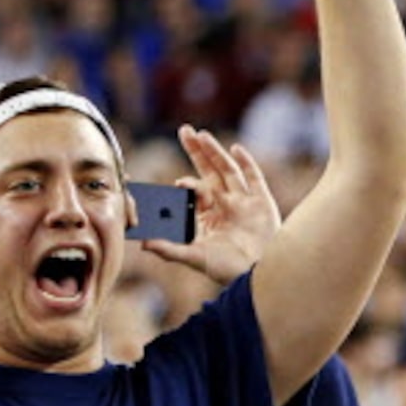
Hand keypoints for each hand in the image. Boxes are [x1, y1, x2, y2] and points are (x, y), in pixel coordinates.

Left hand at [139, 128, 281, 285]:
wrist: (258, 274)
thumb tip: (143, 245)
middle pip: (209, 170)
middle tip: (184, 131)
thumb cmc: (227, 269)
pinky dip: (247, 162)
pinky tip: (236, 149)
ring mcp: (244, 201)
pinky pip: (254, 177)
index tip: (178, 184)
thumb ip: (170, 250)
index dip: (185, 184)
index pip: (193, 191)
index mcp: (208, 215)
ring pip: (227, 169)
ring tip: (201, 135)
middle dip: (197, 151)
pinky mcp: (262, 201)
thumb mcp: (195, 259)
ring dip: (215, 152)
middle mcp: (225, 203)